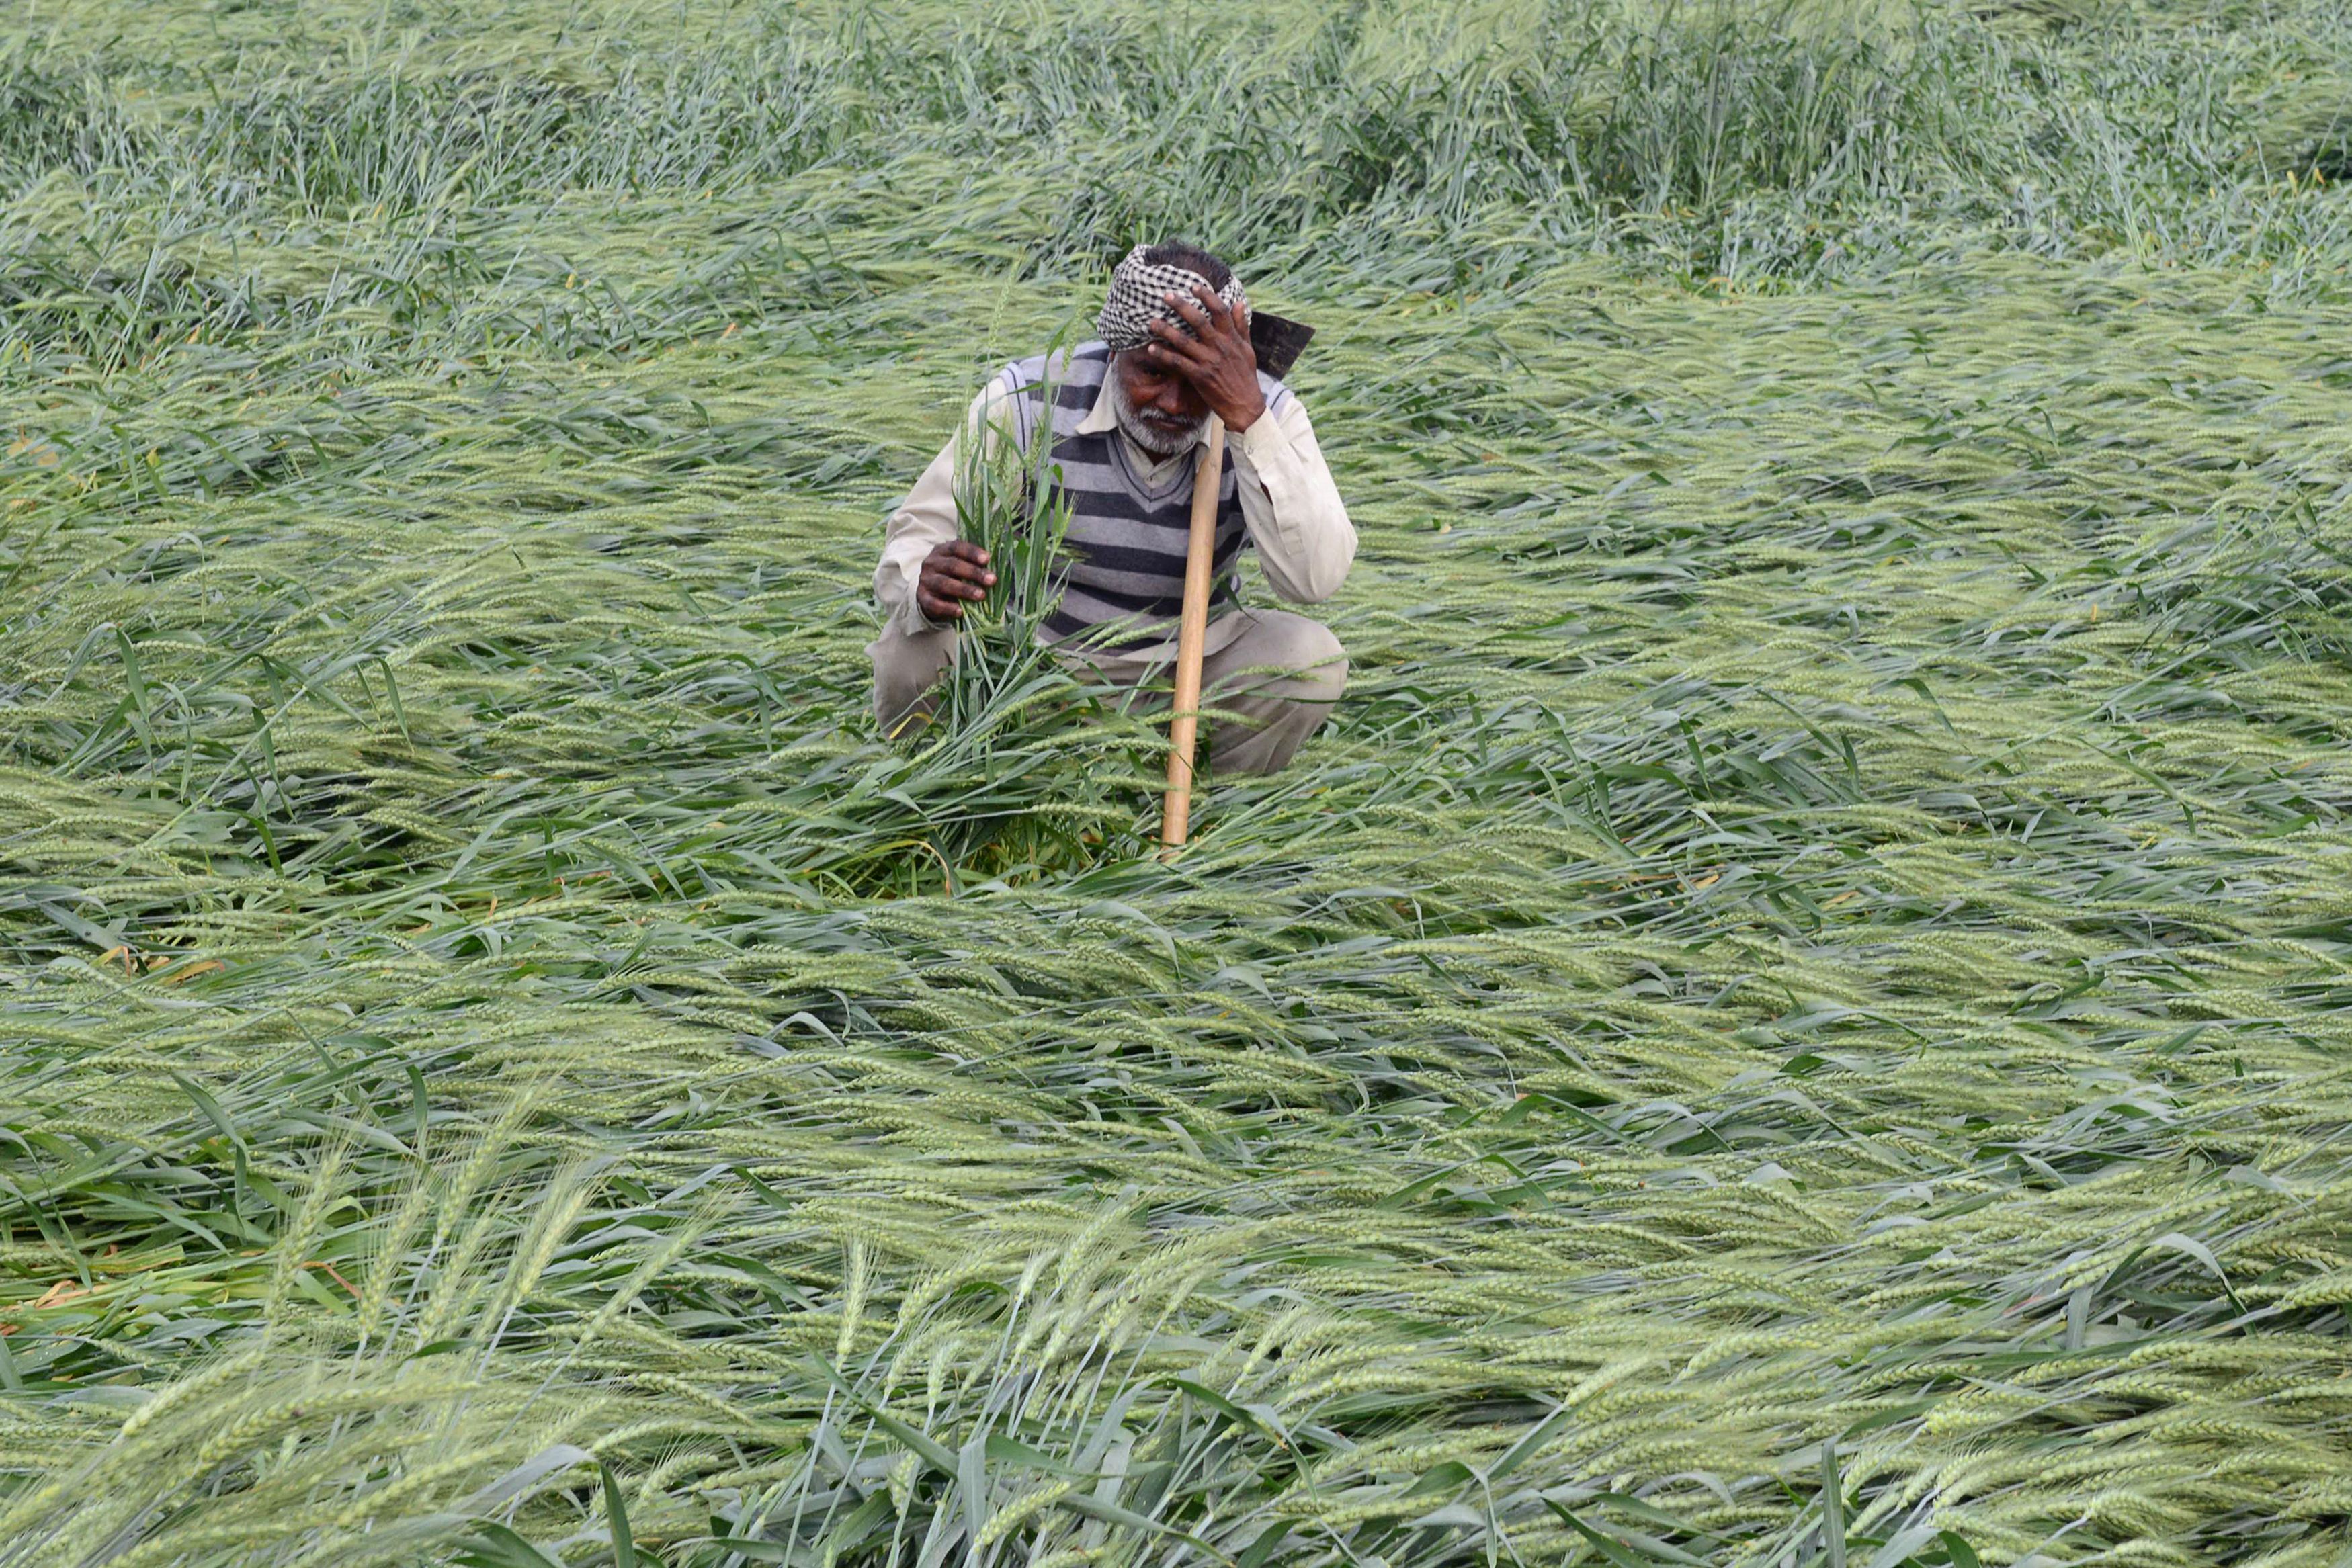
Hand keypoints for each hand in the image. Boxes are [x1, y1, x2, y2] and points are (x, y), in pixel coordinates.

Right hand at [916, 540, 994, 621]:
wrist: (930, 592)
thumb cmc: (952, 576)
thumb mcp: (960, 566)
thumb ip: (974, 565)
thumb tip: (998, 569)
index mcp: (942, 550)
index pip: (956, 547)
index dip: (972, 552)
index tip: (987, 559)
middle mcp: (931, 563)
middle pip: (952, 566)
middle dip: (973, 573)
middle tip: (991, 580)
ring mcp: (925, 580)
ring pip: (944, 584)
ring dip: (964, 590)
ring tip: (981, 596)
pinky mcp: (922, 597)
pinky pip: (935, 603)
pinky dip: (948, 608)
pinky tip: (961, 612)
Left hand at [1144, 283, 1265, 432]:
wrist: (1245, 405)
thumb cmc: (1246, 376)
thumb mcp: (1247, 349)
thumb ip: (1241, 325)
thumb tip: (1238, 303)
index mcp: (1232, 338)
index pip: (1220, 311)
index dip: (1207, 296)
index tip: (1194, 286)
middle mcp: (1220, 347)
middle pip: (1198, 321)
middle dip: (1181, 306)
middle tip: (1166, 295)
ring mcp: (1209, 361)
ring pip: (1184, 341)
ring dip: (1166, 330)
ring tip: (1152, 322)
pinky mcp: (1199, 376)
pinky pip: (1178, 363)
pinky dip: (1164, 355)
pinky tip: (1151, 348)